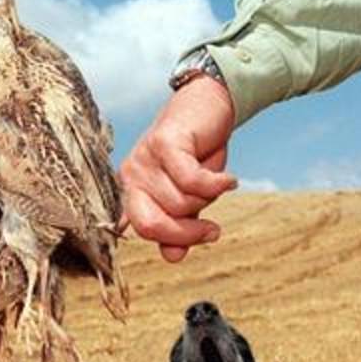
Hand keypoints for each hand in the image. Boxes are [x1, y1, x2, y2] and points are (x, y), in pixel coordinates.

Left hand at [119, 76, 237, 261]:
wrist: (210, 105)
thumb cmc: (198, 154)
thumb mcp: (189, 196)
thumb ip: (179, 226)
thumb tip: (173, 257)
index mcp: (132, 190)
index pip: (144, 230)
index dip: (175, 239)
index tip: (205, 236)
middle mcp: (131, 175)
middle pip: (155, 224)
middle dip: (188, 231)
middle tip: (213, 227)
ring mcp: (144, 158)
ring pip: (181, 203)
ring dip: (207, 197)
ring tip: (213, 178)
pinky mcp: (164, 143)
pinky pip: (192, 181)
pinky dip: (216, 184)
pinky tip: (229, 179)